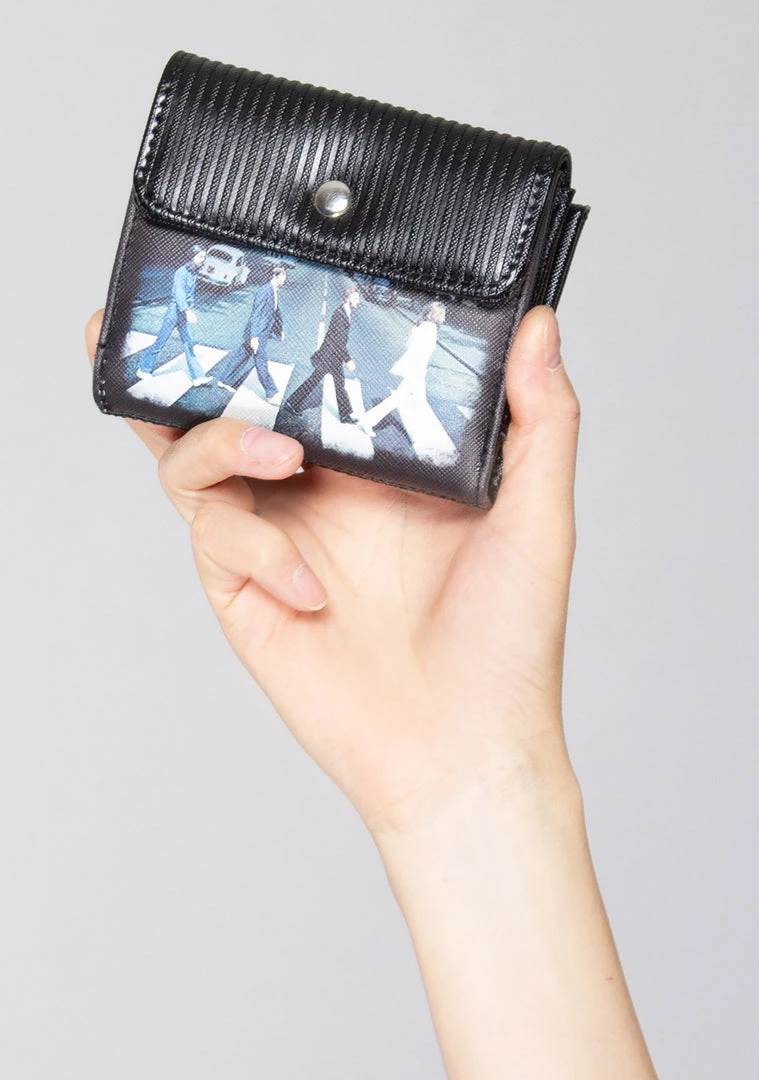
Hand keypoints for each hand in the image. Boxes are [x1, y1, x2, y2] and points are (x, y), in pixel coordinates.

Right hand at [85, 306, 578, 840]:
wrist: (463, 749)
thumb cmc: (509, 639)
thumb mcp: (538, 515)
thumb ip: (540, 417)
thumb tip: (539, 322)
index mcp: (377, 463)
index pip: (315, 376)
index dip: (283, 330)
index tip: (263, 276)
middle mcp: (317, 490)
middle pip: (229, 404)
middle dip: (185, 363)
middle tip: (160, 326)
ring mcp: (274, 535)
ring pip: (194, 456)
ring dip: (220, 437)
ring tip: (281, 449)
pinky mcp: (242, 586)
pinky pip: (211, 532)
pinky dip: (253, 544)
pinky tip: (309, 587)